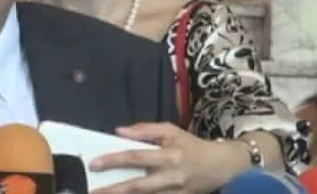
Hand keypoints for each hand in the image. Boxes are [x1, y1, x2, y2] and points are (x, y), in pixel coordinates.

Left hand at [88, 122, 249, 193]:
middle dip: (114, 190)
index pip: (136, 157)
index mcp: (169, 155)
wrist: (224, 167)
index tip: (94, 163)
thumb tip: (118, 131)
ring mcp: (176, 193)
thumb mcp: (171, 131)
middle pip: (138, 186)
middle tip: (92, 191)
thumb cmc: (192, 146)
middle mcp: (172, 176)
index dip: (114, 160)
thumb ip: (144, 130)